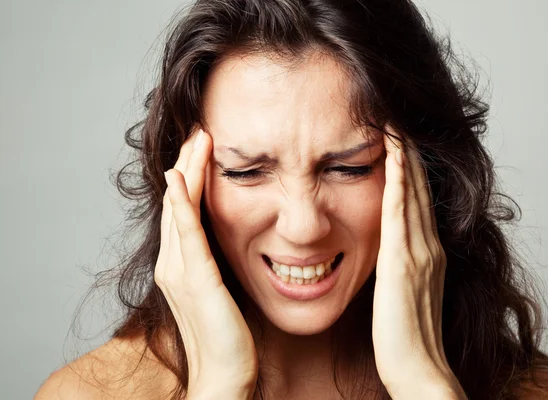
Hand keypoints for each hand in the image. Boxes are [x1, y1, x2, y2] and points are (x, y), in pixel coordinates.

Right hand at [155, 128, 257, 397]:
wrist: (224, 373)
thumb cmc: (229, 334)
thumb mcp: (222, 287)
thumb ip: (218, 262)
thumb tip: (234, 241)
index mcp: (181, 262)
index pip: (184, 208)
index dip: (192, 175)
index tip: (205, 145)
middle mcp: (173, 261)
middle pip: (178, 201)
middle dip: (188, 163)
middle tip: (199, 129)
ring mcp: (179, 270)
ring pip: (181, 209)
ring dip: (188, 171)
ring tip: (197, 138)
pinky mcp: (195, 279)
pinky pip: (186, 234)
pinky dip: (181, 204)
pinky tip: (181, 179)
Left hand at [372, 131, 465, 398]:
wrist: (418, 366)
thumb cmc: (407, 336)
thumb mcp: (407, 291)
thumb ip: (401, 265)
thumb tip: (388, 250)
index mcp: (426, 252)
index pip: (417, 199)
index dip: (409, 167)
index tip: (399, 138)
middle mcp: (426, 245)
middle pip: (418, 187)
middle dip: (409, 151)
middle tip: (400, 116)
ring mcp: (417, 252)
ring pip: (412, 191)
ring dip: (404, 155)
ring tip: (396, 122)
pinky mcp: (402, 263)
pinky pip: (399, 212)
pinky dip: (398, 181)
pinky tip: (393, 156)